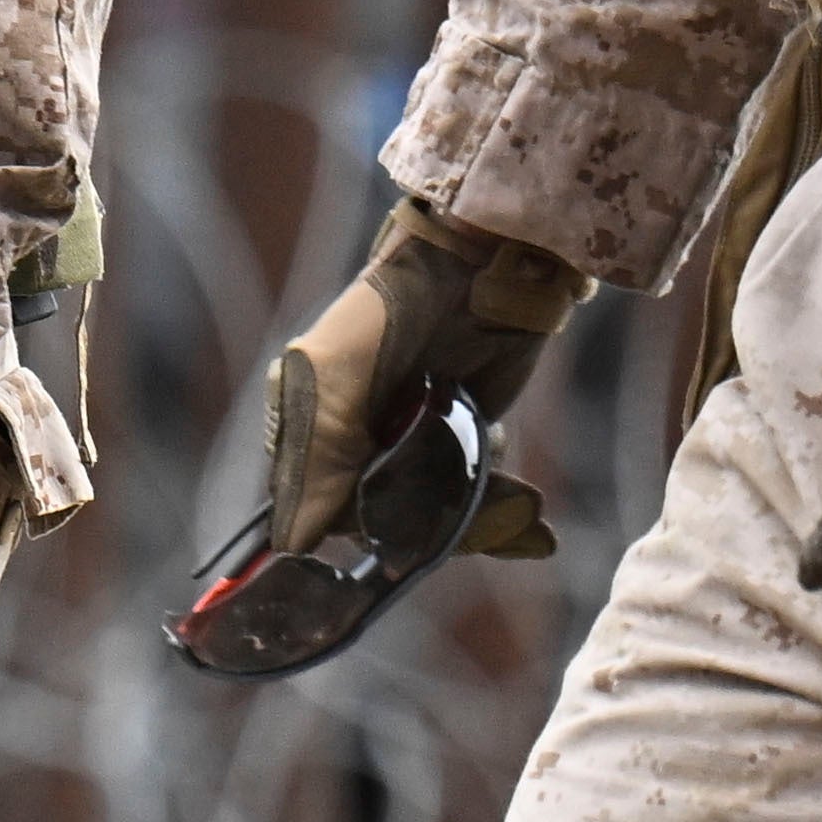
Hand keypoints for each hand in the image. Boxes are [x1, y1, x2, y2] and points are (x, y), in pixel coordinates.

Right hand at [254, 218, 586, 576]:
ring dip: (480, 524)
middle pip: (383, 525)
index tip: (398, 543)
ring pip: (435, 520)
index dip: (355, 534)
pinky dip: (503, 517)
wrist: (481, 273)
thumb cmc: (391, 315)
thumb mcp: (334, 382)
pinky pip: (475, 502)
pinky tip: (531, 522)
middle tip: (476, 517)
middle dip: (433, 531)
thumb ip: (314, 461)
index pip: (317, 513)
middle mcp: (356, 444)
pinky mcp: (463, 442)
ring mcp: (413, 446)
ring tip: (521, 509)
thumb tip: (290, 547)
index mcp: (307, 428)